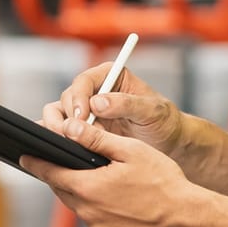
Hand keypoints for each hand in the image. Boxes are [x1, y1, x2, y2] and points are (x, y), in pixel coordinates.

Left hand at [21, 121, 202, 226]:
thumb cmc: (163, 182)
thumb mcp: (131, 151)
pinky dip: (102, 214)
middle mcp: (88, 214)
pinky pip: (96, 225)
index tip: (24, 157)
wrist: (186, 220)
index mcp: (88, 188)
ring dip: (87, 196)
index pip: (51, 173)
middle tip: (72, 165)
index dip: (36, 163)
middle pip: (65, 191)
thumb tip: (70, 128)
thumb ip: (97, 140)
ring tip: (108, 185)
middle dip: (64, 177)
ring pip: (81, 208)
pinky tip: (121, 205)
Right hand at [43, 62, 184, 157]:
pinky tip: (70, 151)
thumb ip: (127, 104)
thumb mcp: (152, 111)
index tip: (82, 116)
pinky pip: (62, 131)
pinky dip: (61, 139)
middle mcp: (94, 91)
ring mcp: (87, 111)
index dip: (79, 98)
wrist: (168, 144)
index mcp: (111, 76)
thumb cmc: (164, 122)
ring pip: (59, 114)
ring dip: (61, 129)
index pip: (84, 81)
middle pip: (67, 98)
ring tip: (73, 144)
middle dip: (68, 117)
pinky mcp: (83, 130)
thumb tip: (98, 102)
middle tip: (75, 135)